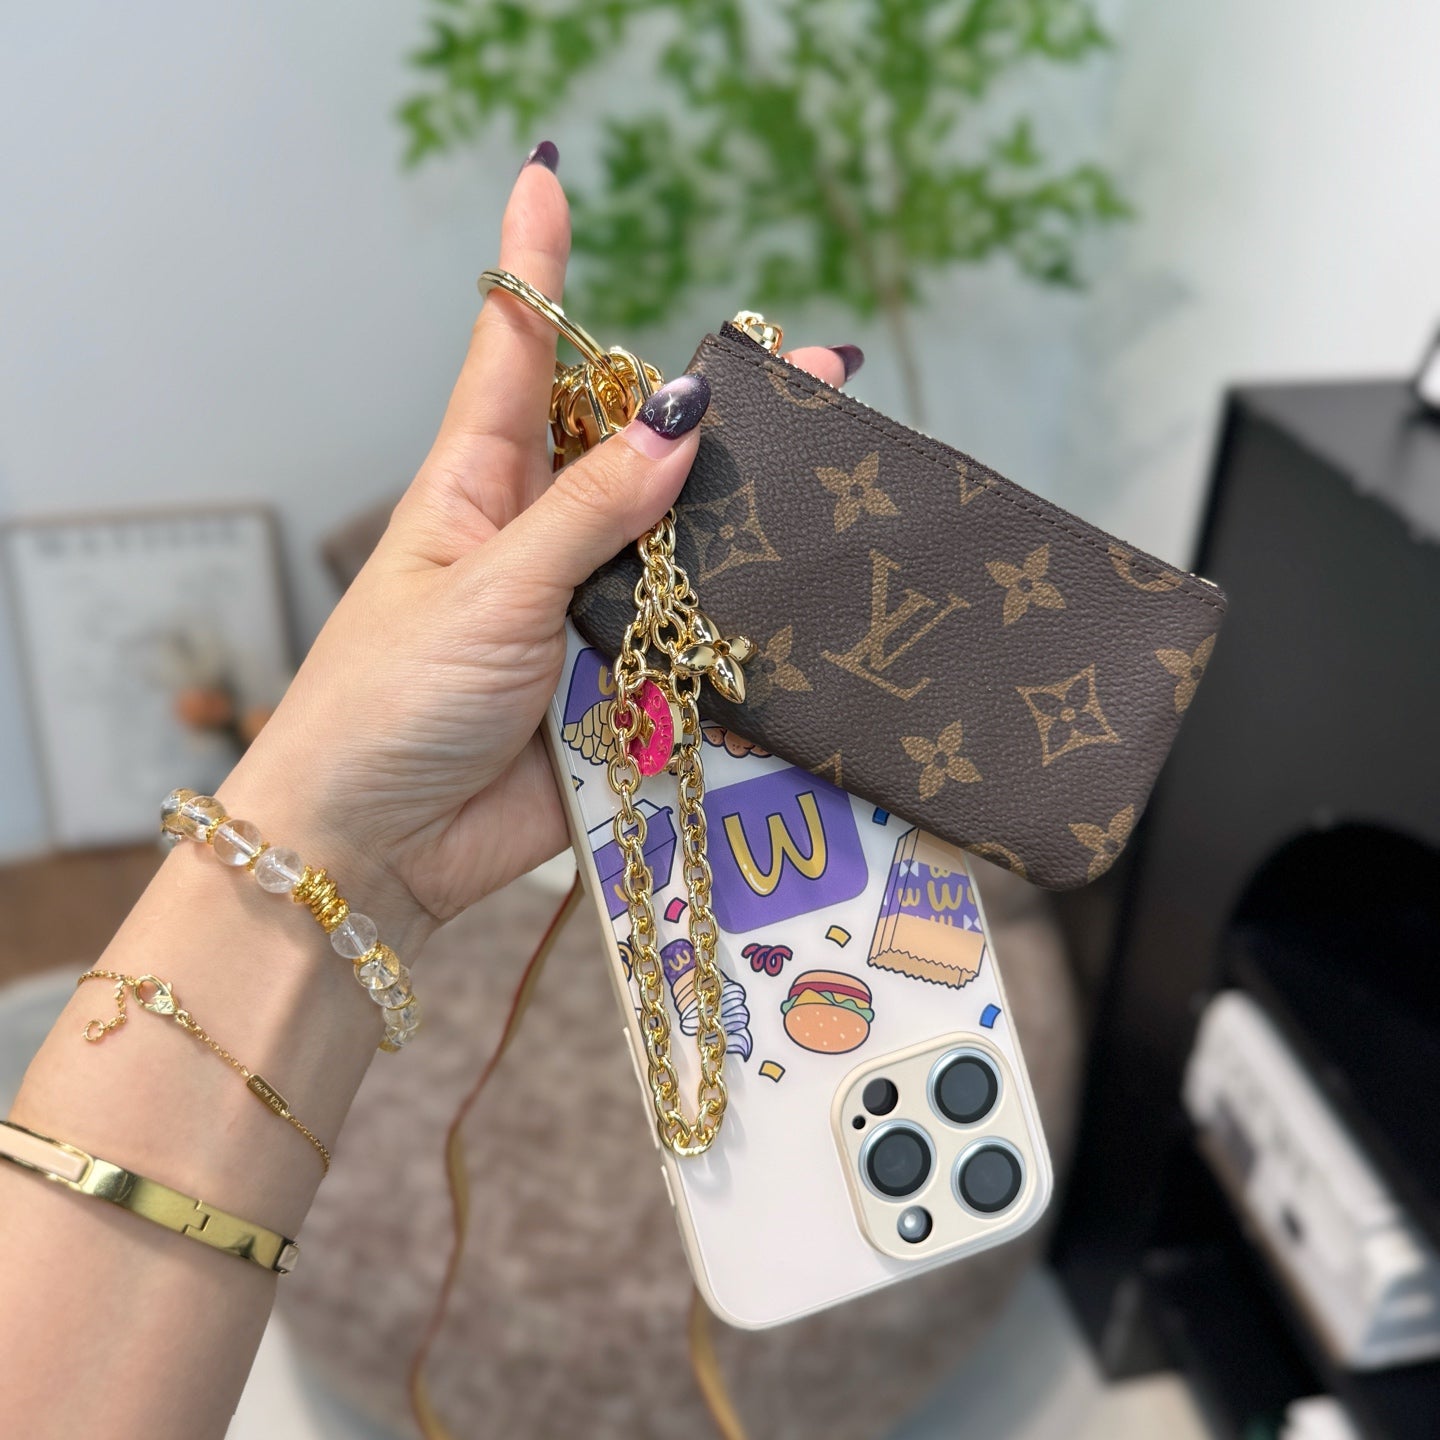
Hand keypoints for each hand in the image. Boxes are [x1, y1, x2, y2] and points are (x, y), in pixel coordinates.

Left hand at [221, 143, 861, 950]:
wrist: (379, 852)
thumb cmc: (387, 703)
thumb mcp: (484, 588)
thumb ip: (587, 512)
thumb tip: (678, 418)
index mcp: (477, 488)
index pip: (515, 354)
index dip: (535, 266)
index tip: (547, 176)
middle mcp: (540, 539)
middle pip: (633, 450)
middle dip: (709, 409)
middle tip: (806, 368)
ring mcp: (587, 614)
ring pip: (679, 547)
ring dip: (739, 524)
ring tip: (823, 482)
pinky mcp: (624, 690)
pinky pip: (693, 645)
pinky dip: (740, 632)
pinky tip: (800, 605)